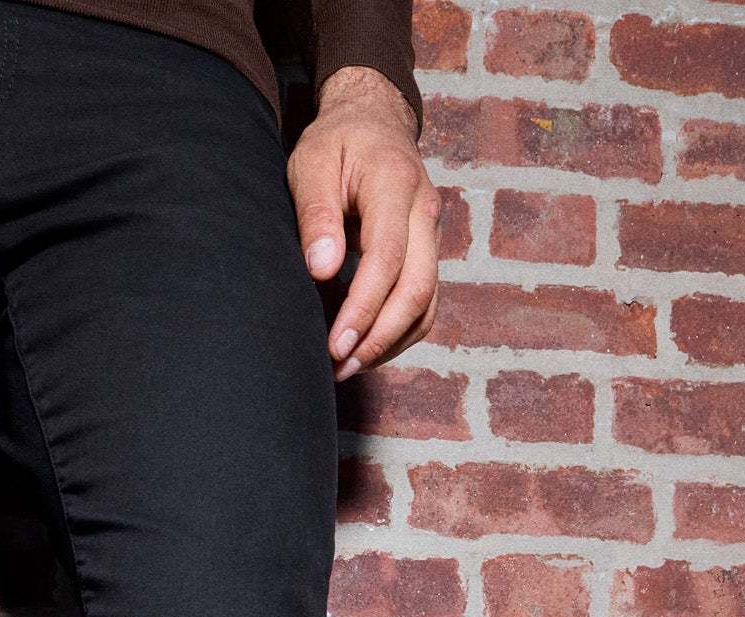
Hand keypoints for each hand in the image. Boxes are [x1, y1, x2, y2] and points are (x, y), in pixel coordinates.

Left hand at [287, 66, 440, 381]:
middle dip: (379, 337)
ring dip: (390, 343)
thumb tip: (322, 268)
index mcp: (396, 185)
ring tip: (347, 367)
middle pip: (417, 289)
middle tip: (339, 367)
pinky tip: (365, 348)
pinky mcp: (428, 252)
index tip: (335, 344)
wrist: (373, 122)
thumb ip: (317, 215)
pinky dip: (399, 333)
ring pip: (427, 303)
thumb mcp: (312, 165)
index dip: (363, 308)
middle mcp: (425, 212)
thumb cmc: (336, 143)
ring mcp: (432, 234)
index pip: (388, 259)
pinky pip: (424, 303)